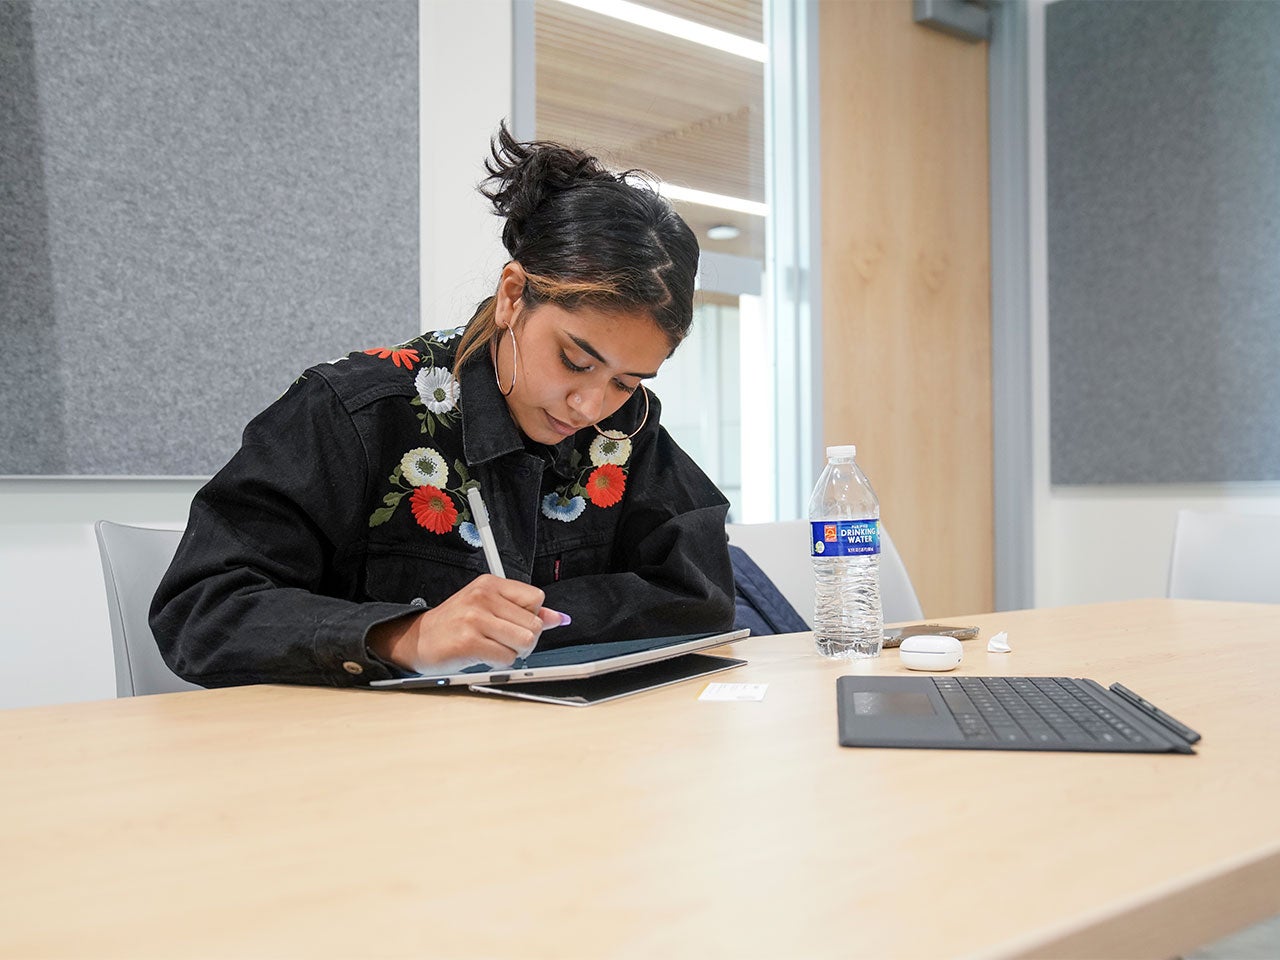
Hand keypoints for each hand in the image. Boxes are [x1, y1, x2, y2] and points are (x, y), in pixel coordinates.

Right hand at [368, 575, 567, 673]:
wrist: (418, 639)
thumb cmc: (455, 625)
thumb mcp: (489, 608)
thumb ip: (524, 612)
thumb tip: (559, 618)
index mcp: (490, 584)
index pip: (536, 598)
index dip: (531, 617)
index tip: (513, 624)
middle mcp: (482, 596)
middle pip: (534, 623)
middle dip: (524, 640)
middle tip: (503, 642)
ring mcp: (474, 618)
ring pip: (524, 641)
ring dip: (513, 652)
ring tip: (494, 648)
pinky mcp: (468, 642)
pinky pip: (506, 658)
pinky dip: (500, 663)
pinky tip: (483, 656)